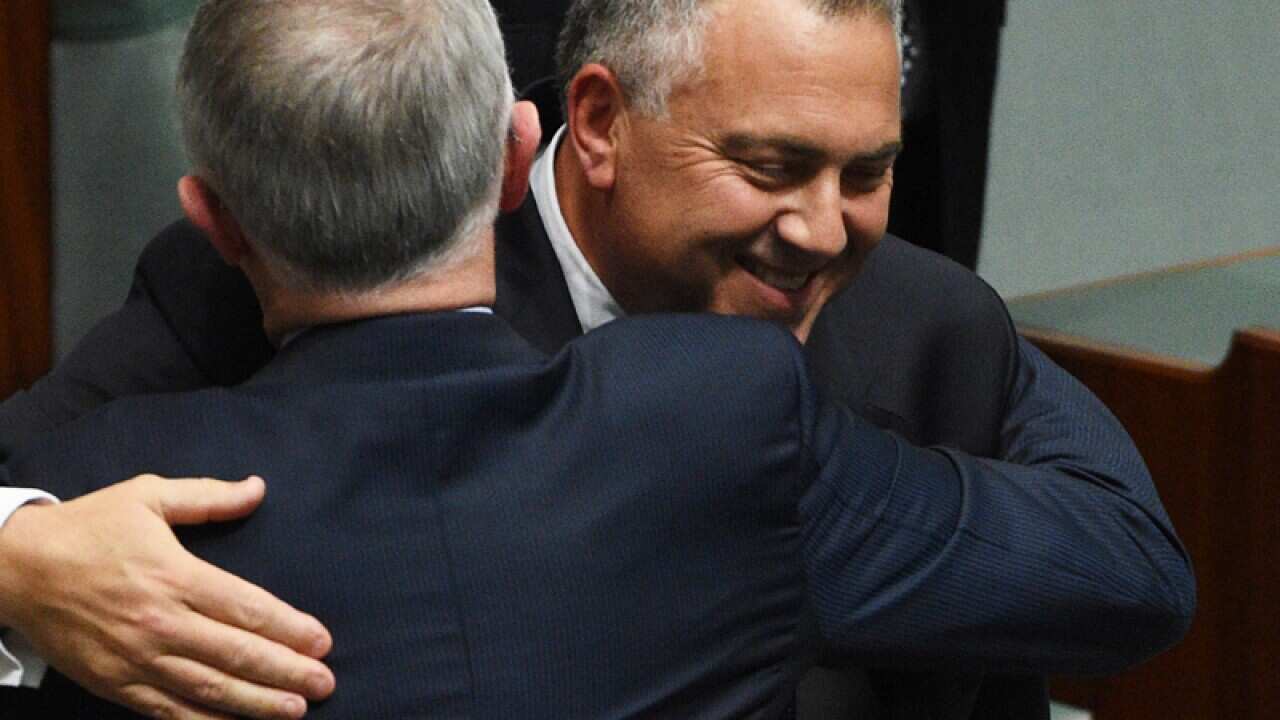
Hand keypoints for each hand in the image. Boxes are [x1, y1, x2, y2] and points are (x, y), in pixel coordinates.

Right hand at [0, 474, 334, 718]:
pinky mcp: (115, 683)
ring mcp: (137, 658)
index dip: (289, 627)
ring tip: (295, 710)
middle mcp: (160, 622)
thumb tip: (258, 488)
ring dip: (255, 703)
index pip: (246, 609)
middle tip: (325, 683)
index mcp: (174, 576)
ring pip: (207, 688)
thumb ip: (208, 497)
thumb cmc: (89, 527)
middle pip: (235, 654)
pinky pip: (167, 710)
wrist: (16, 568)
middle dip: (286, 671)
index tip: (322, 641)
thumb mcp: (148, 496)